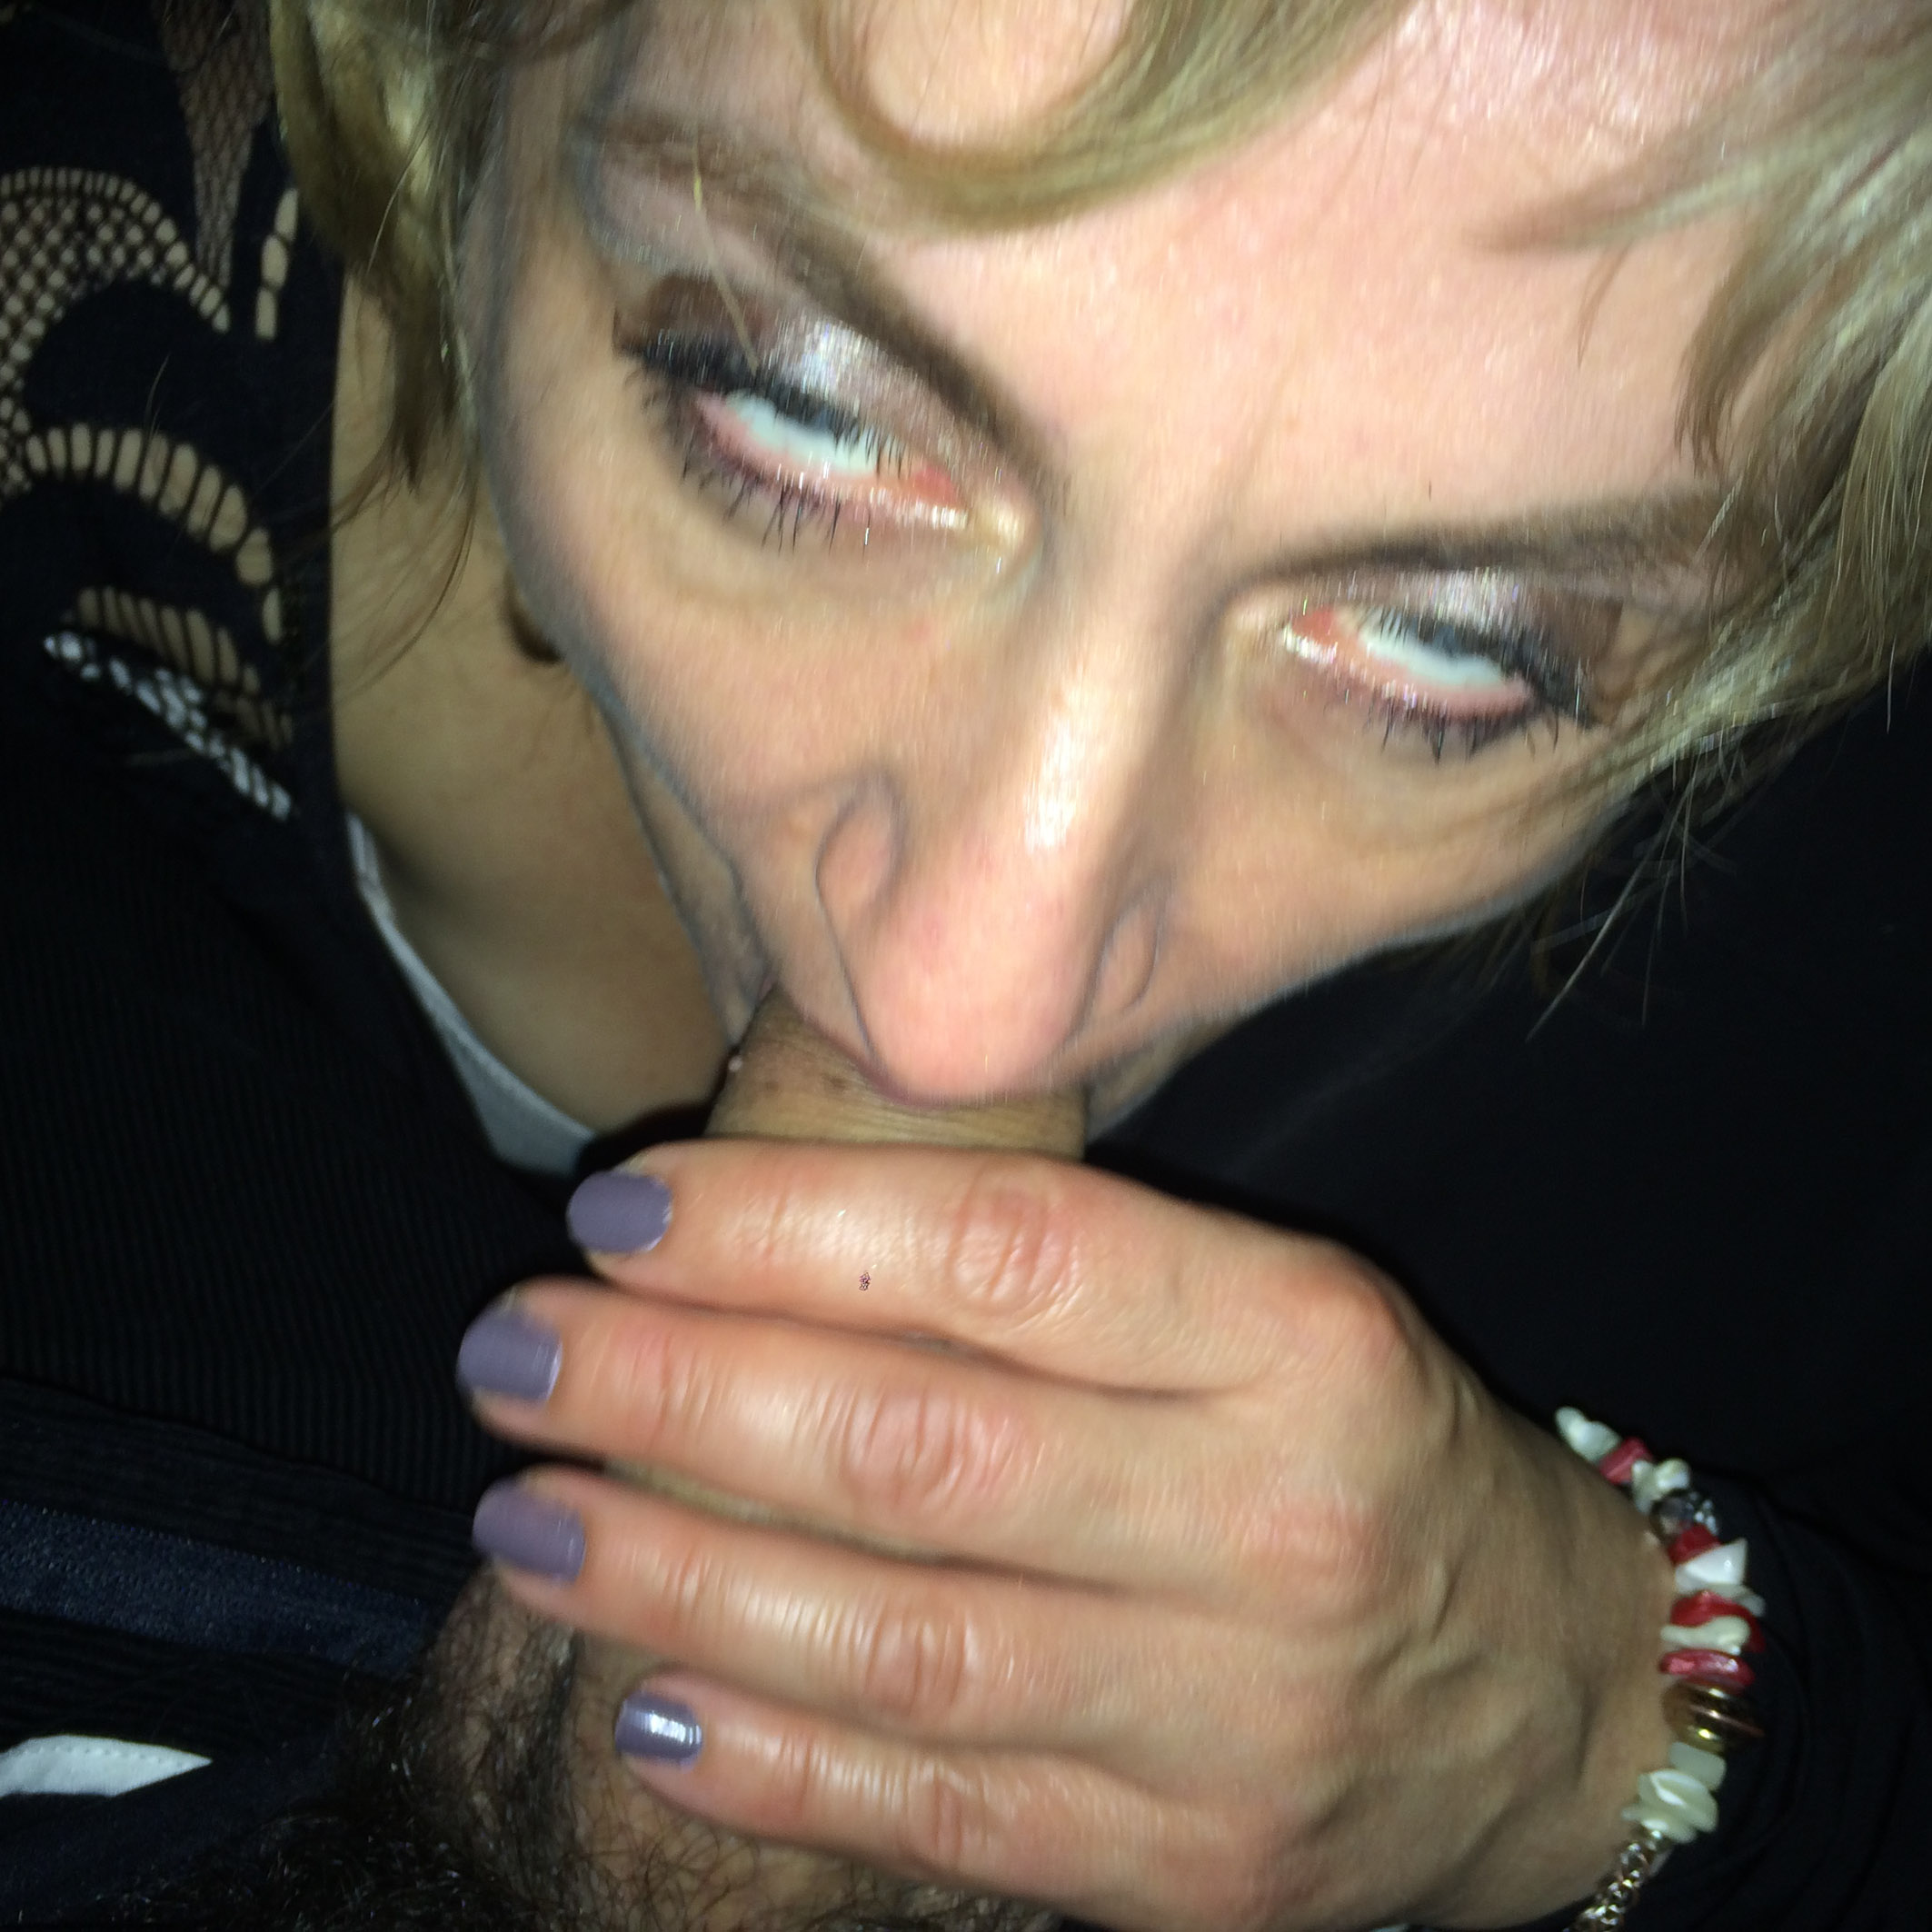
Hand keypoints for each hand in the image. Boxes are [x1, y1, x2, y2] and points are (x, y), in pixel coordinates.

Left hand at [464, 1142, 1674, 1930]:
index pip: (1003, 1250)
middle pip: (920, 1447)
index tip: (618, 1206)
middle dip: (674, 1390)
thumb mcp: (1264, 1307)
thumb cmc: (1362, 1448)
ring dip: (675, 1577)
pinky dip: (770, 1757)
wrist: (1557, 1697)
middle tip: (513, 1353)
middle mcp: (1270, 1519)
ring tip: (530, 1519)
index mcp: (1296, 1332)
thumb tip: (753, 1243)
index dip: (785, 1227)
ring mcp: (1233, 1721)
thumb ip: (1051, 1271)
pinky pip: (940, 1810)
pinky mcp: (1191, 1874)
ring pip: (902, 1641)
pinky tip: (639, 1699)